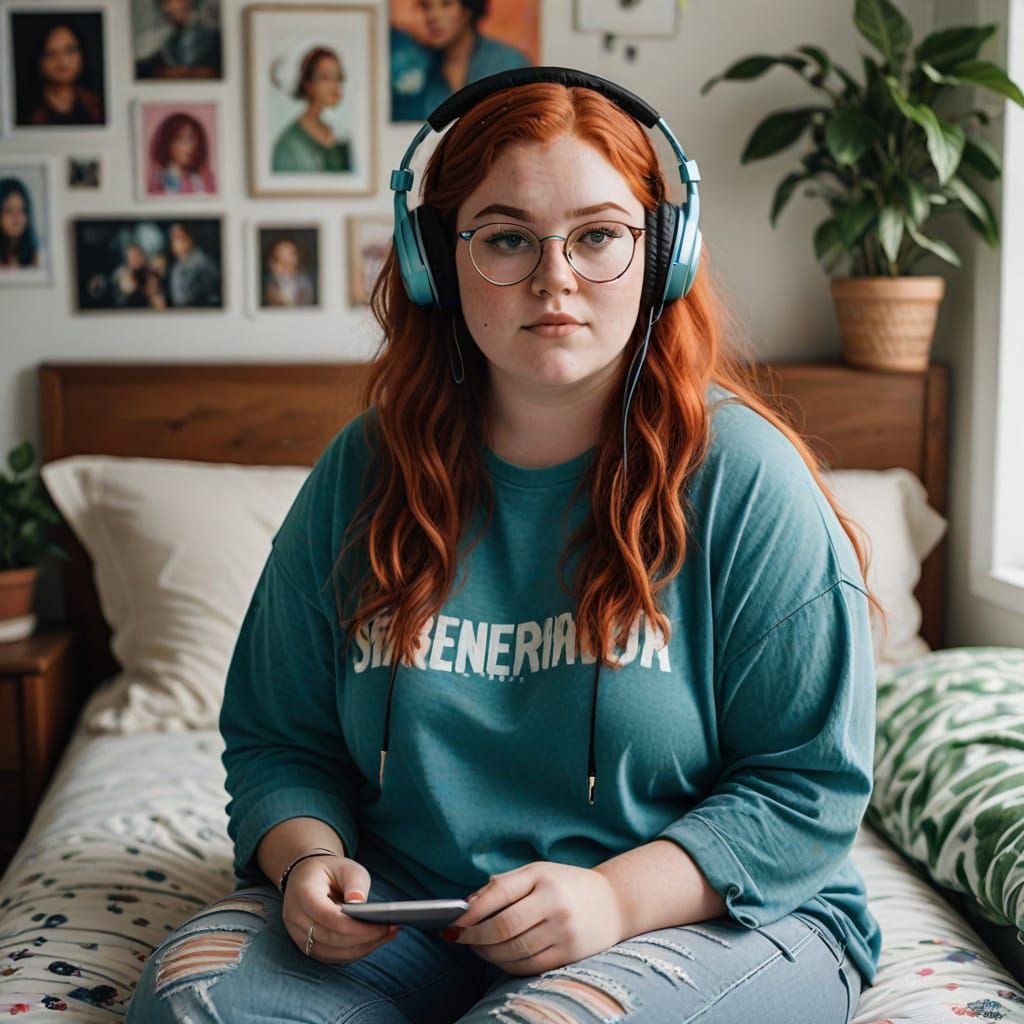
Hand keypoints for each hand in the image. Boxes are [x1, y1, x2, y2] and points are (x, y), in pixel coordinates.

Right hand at [282, 855, 398, 963]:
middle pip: (331, 938)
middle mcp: (296, 918)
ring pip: (332, 952)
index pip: (328, 917)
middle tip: (391, 931)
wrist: (307, 877)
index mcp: (303, 893)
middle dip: (364, 938)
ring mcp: (298, 935)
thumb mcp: (346, 867)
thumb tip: (361, 905)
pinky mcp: (306, 946)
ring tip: (387, 936)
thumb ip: (354, 883)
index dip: (355, 926)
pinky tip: (373, 942)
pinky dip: (353, 952)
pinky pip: (331, 956)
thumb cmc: (331, 871)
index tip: (382, 926)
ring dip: (361, 948)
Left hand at [448, 862, 625, 975]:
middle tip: (459, 938)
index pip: (498, 894)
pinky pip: (528, 967)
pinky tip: (499, 957)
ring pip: (512, 951)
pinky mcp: (569, 955)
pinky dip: (507, 965)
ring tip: (477, 947)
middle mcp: (554, 903)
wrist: (614, 902)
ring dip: (487, 953)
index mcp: (542, 876)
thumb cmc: (566, 885)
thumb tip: (467, 906)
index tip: (452, 921)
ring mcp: (563, 931)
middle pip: (502, 928)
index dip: (471, 911)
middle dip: (474, 937)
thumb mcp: (538, 873)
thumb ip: (503, 885)